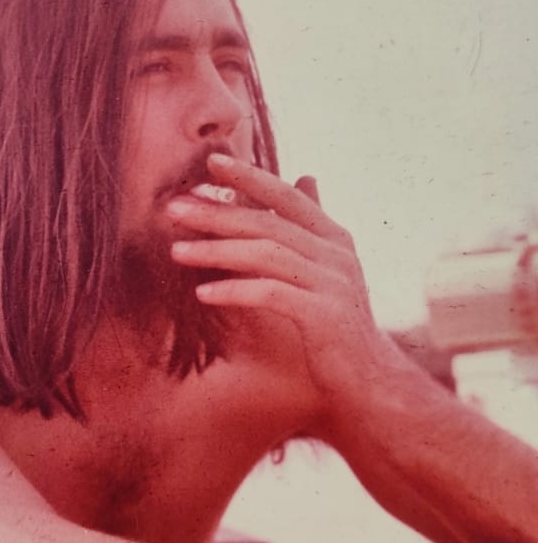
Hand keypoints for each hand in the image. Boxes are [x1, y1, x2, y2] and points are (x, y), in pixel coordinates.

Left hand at [168, 153, 397, 434]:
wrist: (370, 379)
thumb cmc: (337, 324)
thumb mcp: (325, 269)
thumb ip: (309, 228)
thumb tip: (306, 176)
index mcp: (333, 238)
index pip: (286, 196)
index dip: (249, 177)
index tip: (210, 163)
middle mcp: (335, 254)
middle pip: (267, 223)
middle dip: (217, 213)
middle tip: (173, 208)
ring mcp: (332, 283)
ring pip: (266, 254)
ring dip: (216, 250)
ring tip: (176, 251)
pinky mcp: (324, 316)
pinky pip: (270, 294)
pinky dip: (234, 291)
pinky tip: (203, 293)